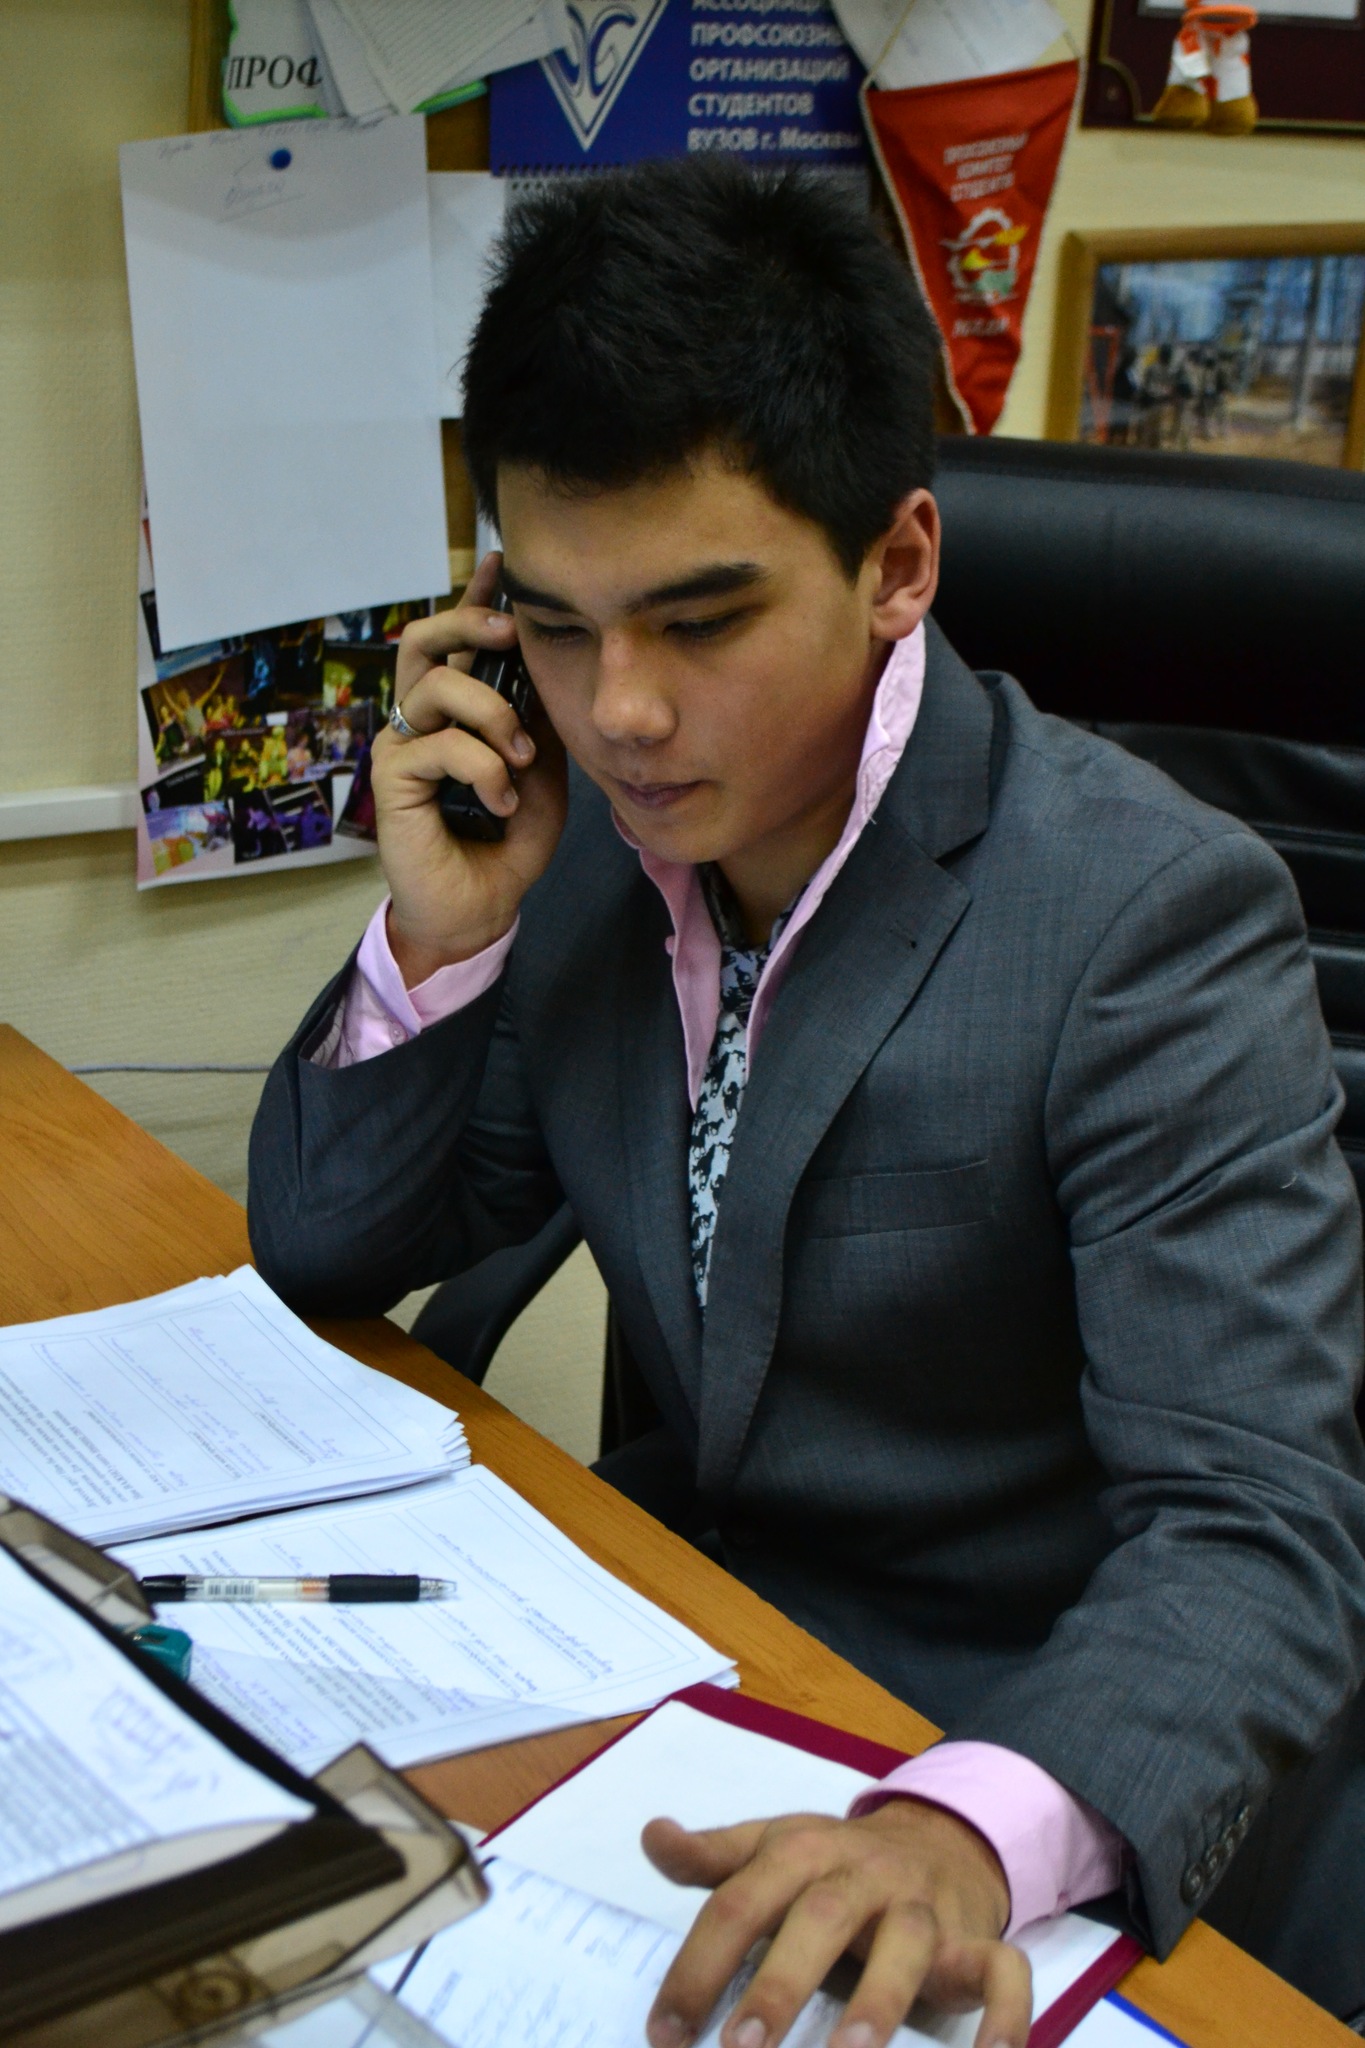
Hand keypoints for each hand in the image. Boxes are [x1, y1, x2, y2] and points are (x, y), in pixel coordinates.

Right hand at [372, 552, 566, 983]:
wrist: (480, 908)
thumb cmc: (507, 843)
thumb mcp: (543, 775)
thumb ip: (540, 724)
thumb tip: (551, 670)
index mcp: (457, 710)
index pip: (458, 640)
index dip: (475, 597)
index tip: (500, 562)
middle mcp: (423, 718)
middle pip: (424, 638)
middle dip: (467, 621)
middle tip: (509, 634)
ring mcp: (403, 745)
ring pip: (438, 686)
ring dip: (492, 715)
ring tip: (519, 758)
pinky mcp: (393, 779)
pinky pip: (443, 747)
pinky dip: (484, 771)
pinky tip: (501, 803)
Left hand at [642, 1802, 1029, 2047]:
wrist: (936, 1841)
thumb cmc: (835, 1864)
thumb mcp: (773, 1848)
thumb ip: (713, 1857)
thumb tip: (652, 1837)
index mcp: (801, 1851)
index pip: (740, 1902)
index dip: (699, 1965)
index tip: (664, 2033)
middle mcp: (863, 1874)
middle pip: (820, 1918)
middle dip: (779, 1984)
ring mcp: (922, 1907)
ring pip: (908, 1943)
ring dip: (879, 2000)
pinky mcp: (974, 1942)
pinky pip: (1004, 1970)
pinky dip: (1005, 2013)